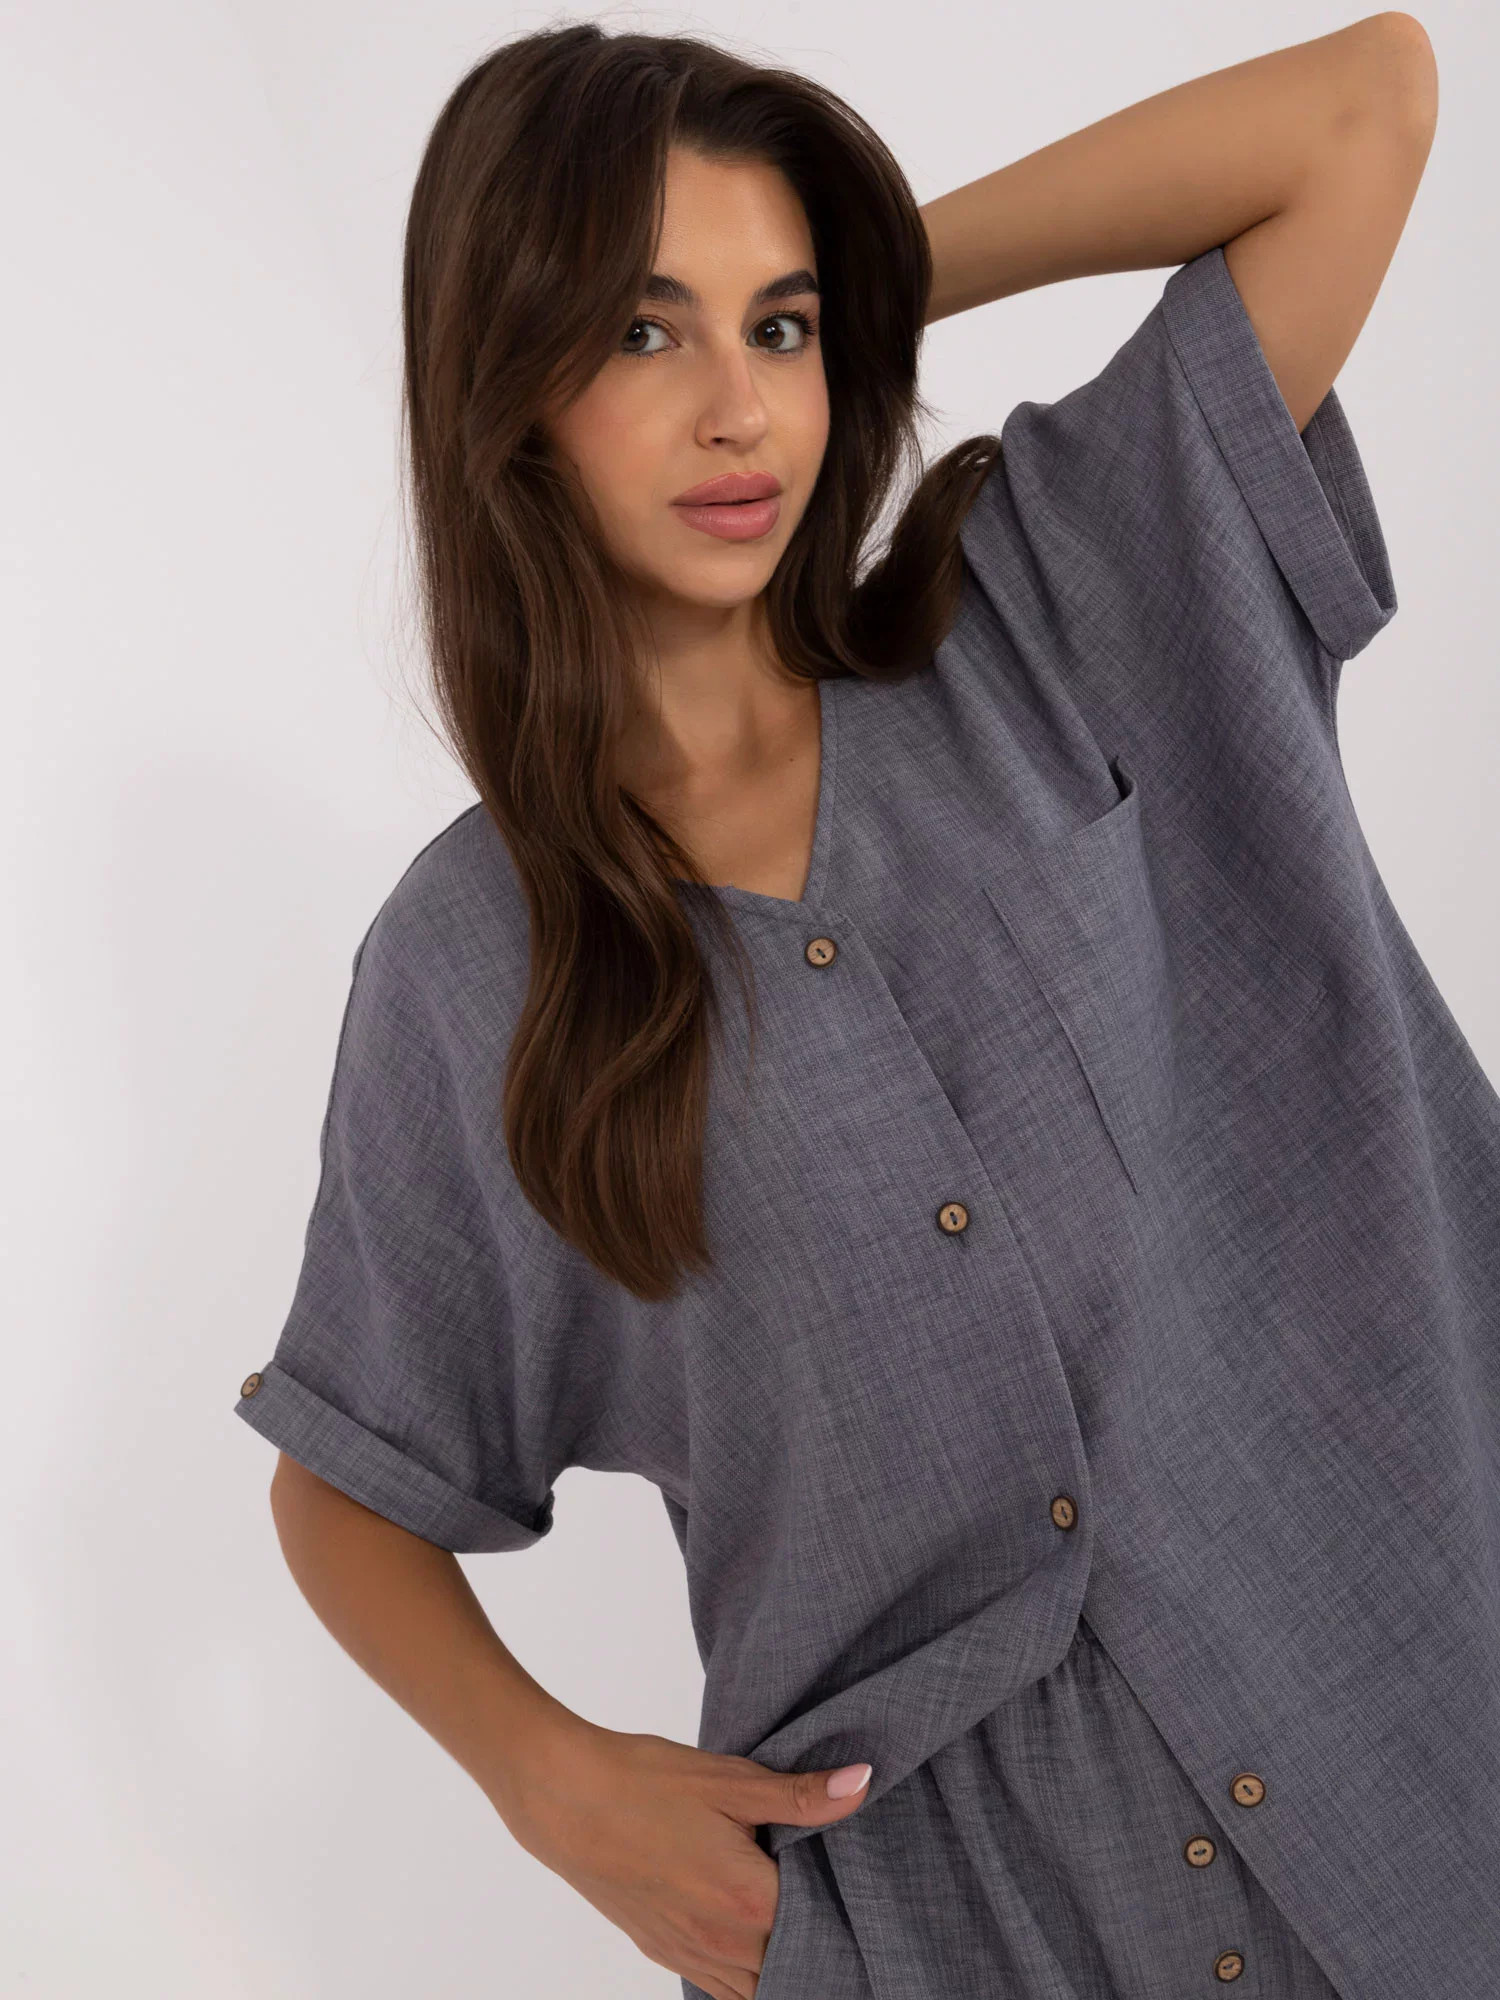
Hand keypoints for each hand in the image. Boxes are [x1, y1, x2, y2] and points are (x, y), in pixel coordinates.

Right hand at [492, 1717, 872, 1998]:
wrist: (563, 1798)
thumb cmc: (645, 1782)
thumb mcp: (731, 1780)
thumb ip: (801, 1795)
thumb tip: (863, 1781)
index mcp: (749, 1899)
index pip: (825, 1929)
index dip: (848, 1908)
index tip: (859, 1885)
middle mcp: (723, 1942)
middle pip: (794, 1967)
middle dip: (820, 1943)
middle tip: (837, 1904)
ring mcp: (690, 1953)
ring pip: (758, 1988)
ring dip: (781, 1962)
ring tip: (799, 1920)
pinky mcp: (664, 1951)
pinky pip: (721, 1987)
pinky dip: (747, 1972)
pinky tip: (753, 1934)